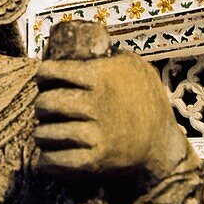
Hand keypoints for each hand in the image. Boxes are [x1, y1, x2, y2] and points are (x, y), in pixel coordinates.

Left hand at [34, 52, 187, 190]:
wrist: (163, 145)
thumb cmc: (146, 101)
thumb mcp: (135, 67)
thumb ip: (110, 55)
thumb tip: (83, 43)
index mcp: (101, 76)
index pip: (54, 71)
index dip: (43, 75)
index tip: (43, 80)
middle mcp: (96, 104)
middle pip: (47, 103)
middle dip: (41, 106)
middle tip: (44, 109)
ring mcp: (96, 134)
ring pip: (48, 133)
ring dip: (41, 134)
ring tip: (44, 132)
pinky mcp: (96, 161)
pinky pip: (58, 161)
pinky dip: (47, 161)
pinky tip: (46, 157)